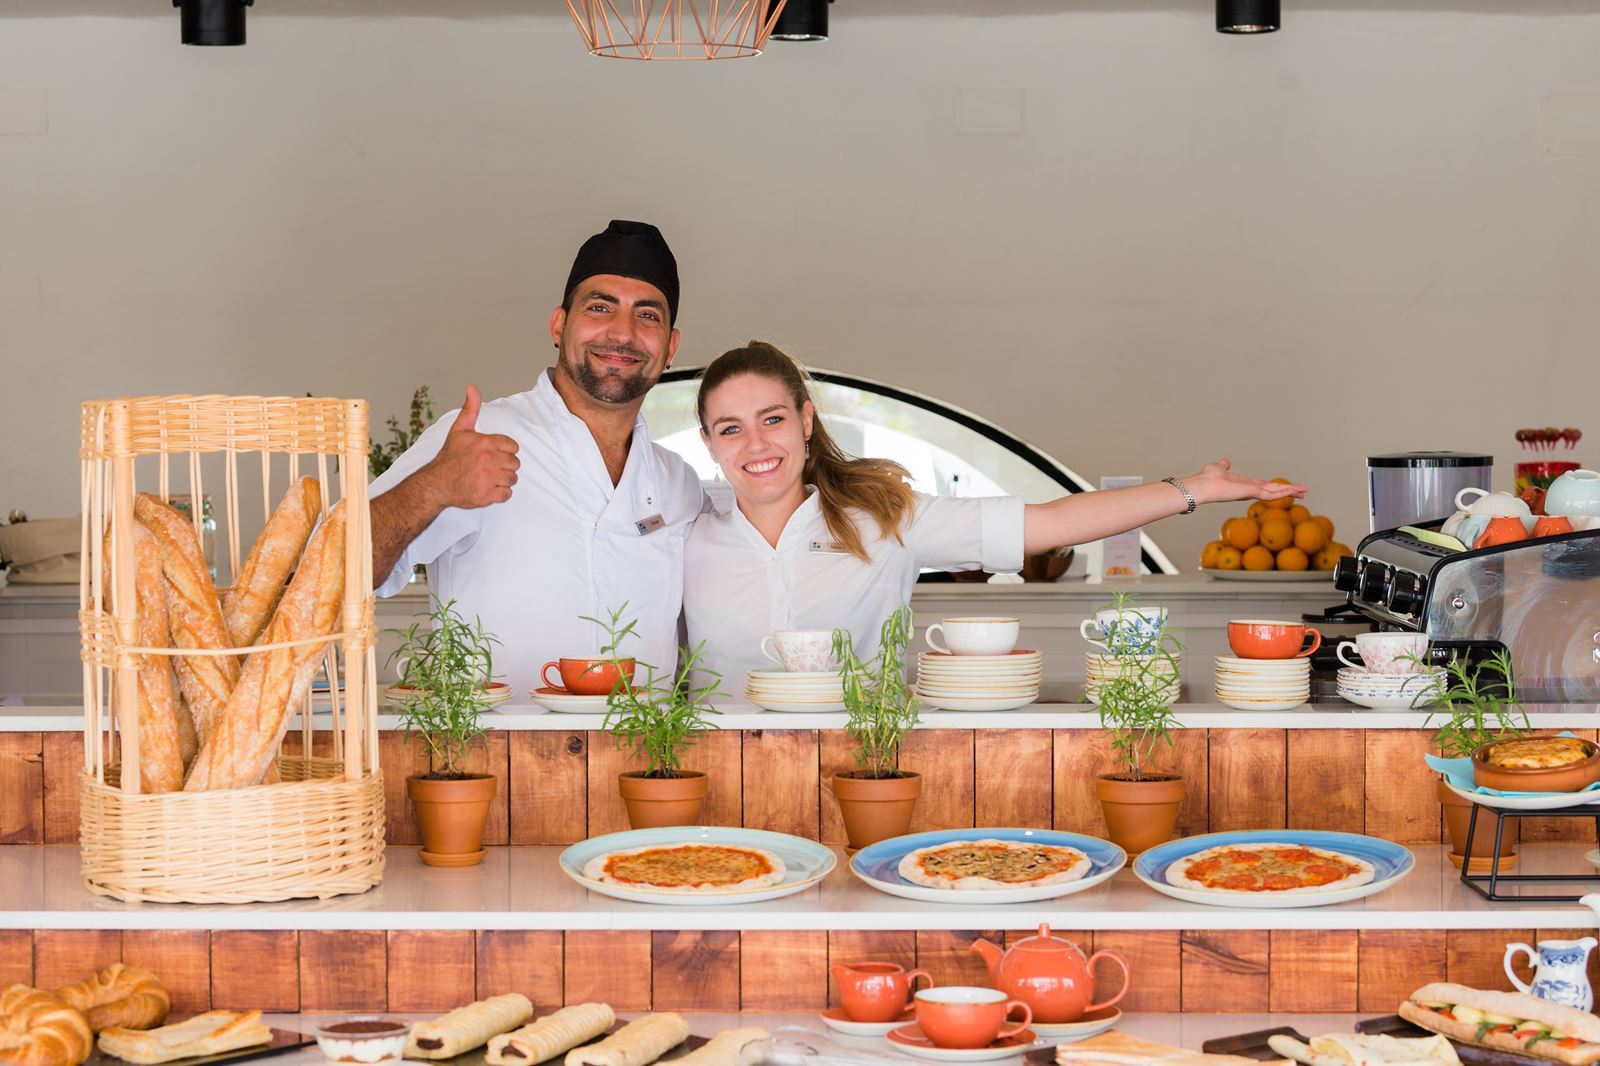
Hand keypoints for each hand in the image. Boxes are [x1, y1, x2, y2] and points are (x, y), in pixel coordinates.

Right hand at [422, 385, 519, 508]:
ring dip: (504, 479)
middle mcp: (488, 460)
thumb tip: (472, 387)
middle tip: (491, 467)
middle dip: (505, 465)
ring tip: (490, 477)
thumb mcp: (459, 429)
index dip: (505, 451)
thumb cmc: (449, 457)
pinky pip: (507, 494)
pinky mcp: (487, 495)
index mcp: (485, 443)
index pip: (513, 447)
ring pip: (513, 479)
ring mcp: (488, 479)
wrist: (436, 483)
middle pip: (515, 463)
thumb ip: (470, 408)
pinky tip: (489, 488)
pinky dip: (500, 493)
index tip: (494, 454)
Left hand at [1185, 459, 1304, 505]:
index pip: (1264, 486)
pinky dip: (1283, 492)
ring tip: (1305, 492)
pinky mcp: (1251, 492)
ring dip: (1290, 491)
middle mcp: (1250, 490)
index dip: (1277, 487)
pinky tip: (1294, 491)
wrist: (1202, 486)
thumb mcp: (1219, 468)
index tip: (1287, 488)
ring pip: (1276, 492)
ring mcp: (1251, 492)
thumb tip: (1226, 461)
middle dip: (1289, 491)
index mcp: (1244, 484)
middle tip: (1303, 493)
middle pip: (1274, 490)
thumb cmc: (1207, 478)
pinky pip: (1271, 493)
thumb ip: (1224, 465)